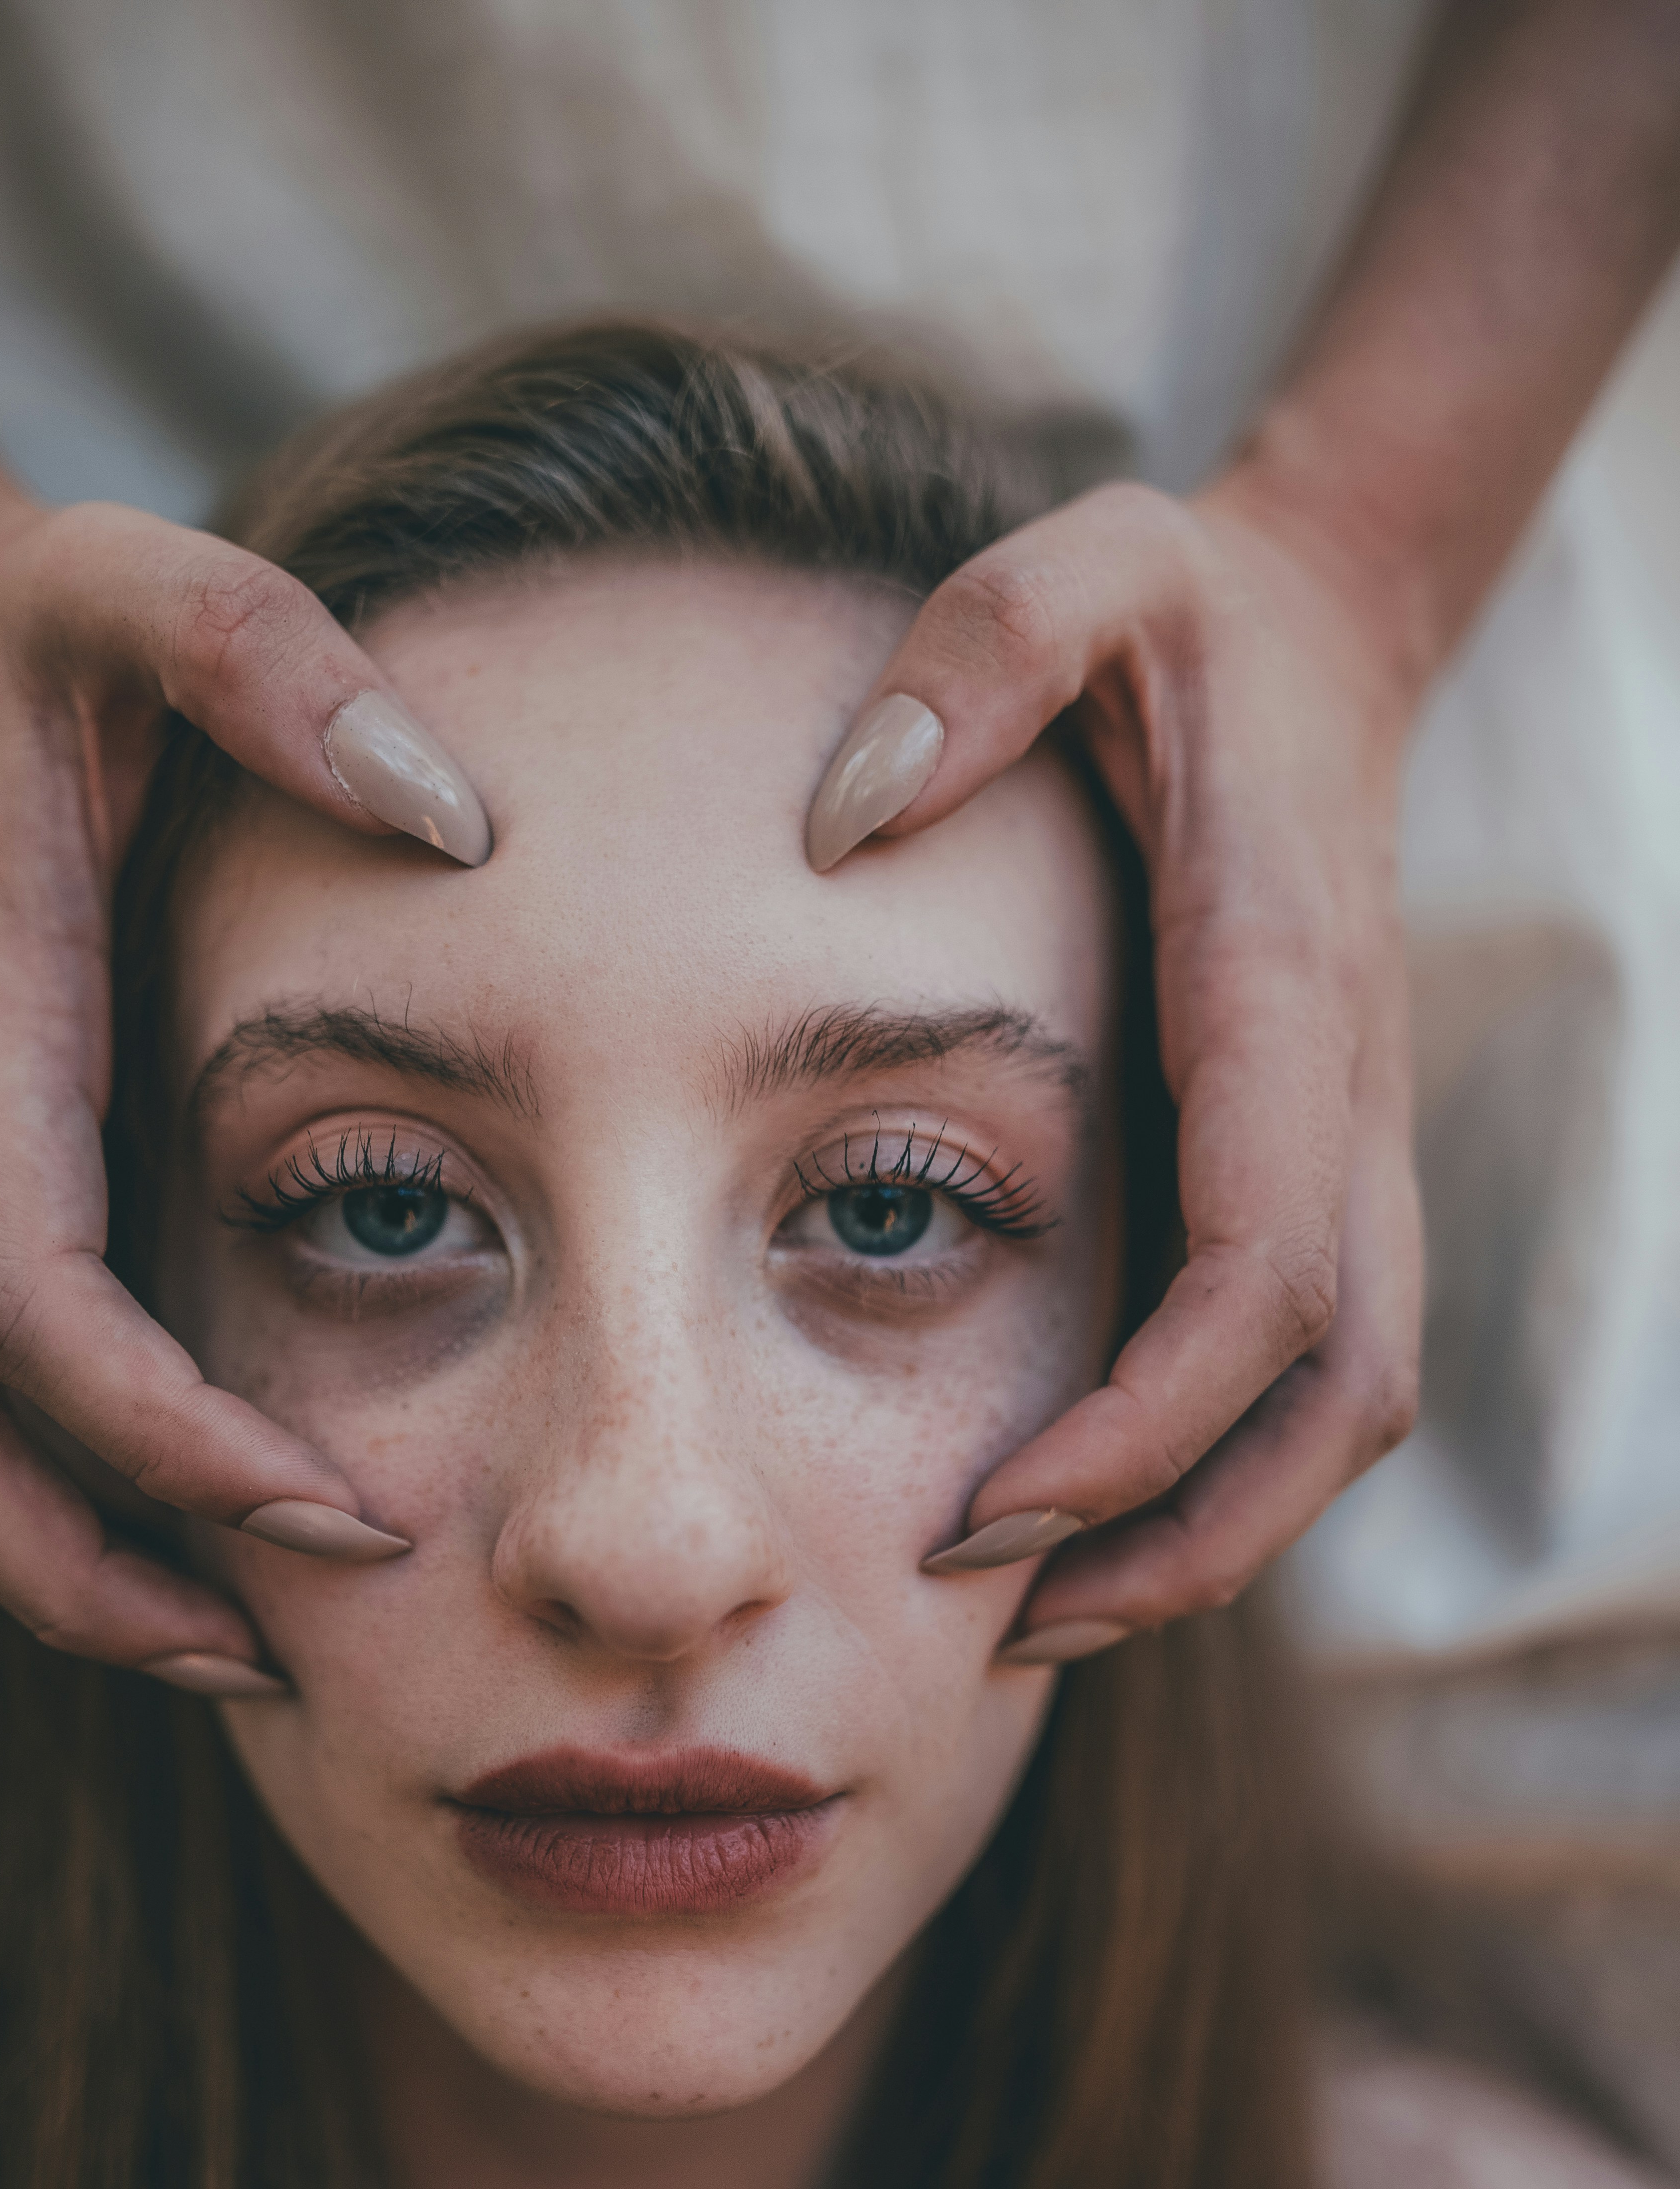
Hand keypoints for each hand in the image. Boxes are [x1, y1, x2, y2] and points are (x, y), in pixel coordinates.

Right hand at [0, 486, 490, 1687]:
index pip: (27, 1298)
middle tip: (291, 1653)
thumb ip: (268, 662)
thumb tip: (448, 813)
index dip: (154, 1428)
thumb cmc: (46, 627)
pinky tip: (223, 1527)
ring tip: (257, 1652)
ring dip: (74, 1569)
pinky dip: (77, 1494)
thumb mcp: (147, 586)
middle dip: (95, 1568)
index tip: (320, 1503)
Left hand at [806, 472, 1424, 1656]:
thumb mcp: (1088, 569)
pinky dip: (1212, 1465)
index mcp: (1280, 991)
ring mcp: (1349, 1139)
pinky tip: (1079, 1505)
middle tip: (1000, 1619)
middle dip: (1188, 1535)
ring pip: (1342, 1408)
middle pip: (1335, 1399)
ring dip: (1207, 1532)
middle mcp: (1342, 1095)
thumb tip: (838, 822)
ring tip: (1032, 1610)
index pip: (1264, 1274)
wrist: (1317, 625)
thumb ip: (983, 651)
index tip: (998, 1508)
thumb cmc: (1185, 615)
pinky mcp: (1322, 1158)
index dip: (1148, 1421)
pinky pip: (1306, 1366)